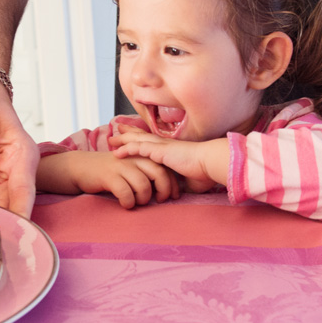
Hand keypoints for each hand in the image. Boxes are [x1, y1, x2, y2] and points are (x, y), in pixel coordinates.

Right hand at [36, 150, 178, 208]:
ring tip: (137, 202)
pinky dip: (128, 202)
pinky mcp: (108, 176)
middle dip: (164, 190)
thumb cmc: (108, 171)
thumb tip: (165, 188)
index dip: (172, 183)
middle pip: (158, 173)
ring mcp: (120, 166)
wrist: (81, 167)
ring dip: (144, 199)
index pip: (164, 167)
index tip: (174, 195)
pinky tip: (125, 204)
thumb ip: (145, 172)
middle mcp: (133, 158)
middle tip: (161, 201)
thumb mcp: (129, 167)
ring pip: (143, 184)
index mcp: (140, 155)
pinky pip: (125, 192)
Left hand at [110, 128, 229, 191]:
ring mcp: (161, 146)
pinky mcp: (160, 150)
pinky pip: (139, 147)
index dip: (142, 137)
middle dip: (129, 132)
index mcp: (171, 149)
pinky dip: (127, 149)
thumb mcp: (187, 179)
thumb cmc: (203, 172)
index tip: (132, 136)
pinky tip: (117, 152)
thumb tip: (175, 191)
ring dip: (123, 139)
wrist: (210, 164)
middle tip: (116, 130)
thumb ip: (178, 182)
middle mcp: (165, 145)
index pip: (153, 140)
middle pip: (142, 135)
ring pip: (137, 139)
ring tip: (111, 139)